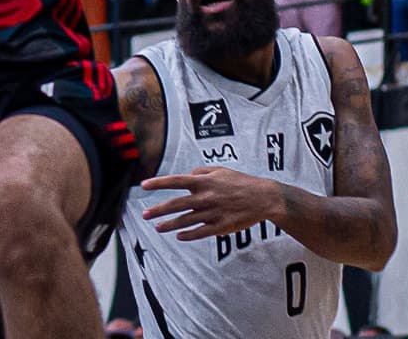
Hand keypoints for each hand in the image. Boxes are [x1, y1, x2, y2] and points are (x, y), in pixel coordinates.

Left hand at [139, 167, 283, 239]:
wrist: (263, 197)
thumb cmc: (241, 182)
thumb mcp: (221, 170)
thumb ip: (202, 172)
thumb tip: (188, 175)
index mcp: (204, 181)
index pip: (175, 181)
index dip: (158, 183)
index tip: (143, 185)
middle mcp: (206, 197)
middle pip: (176, 204)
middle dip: (158, 209)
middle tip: (145, 215)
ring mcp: (213, 212)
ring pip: (185, 220)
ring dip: (170, 224)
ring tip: (158, 227)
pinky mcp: (221, 226)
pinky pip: (200, 232)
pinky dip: (188, 235)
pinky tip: (179, 236)